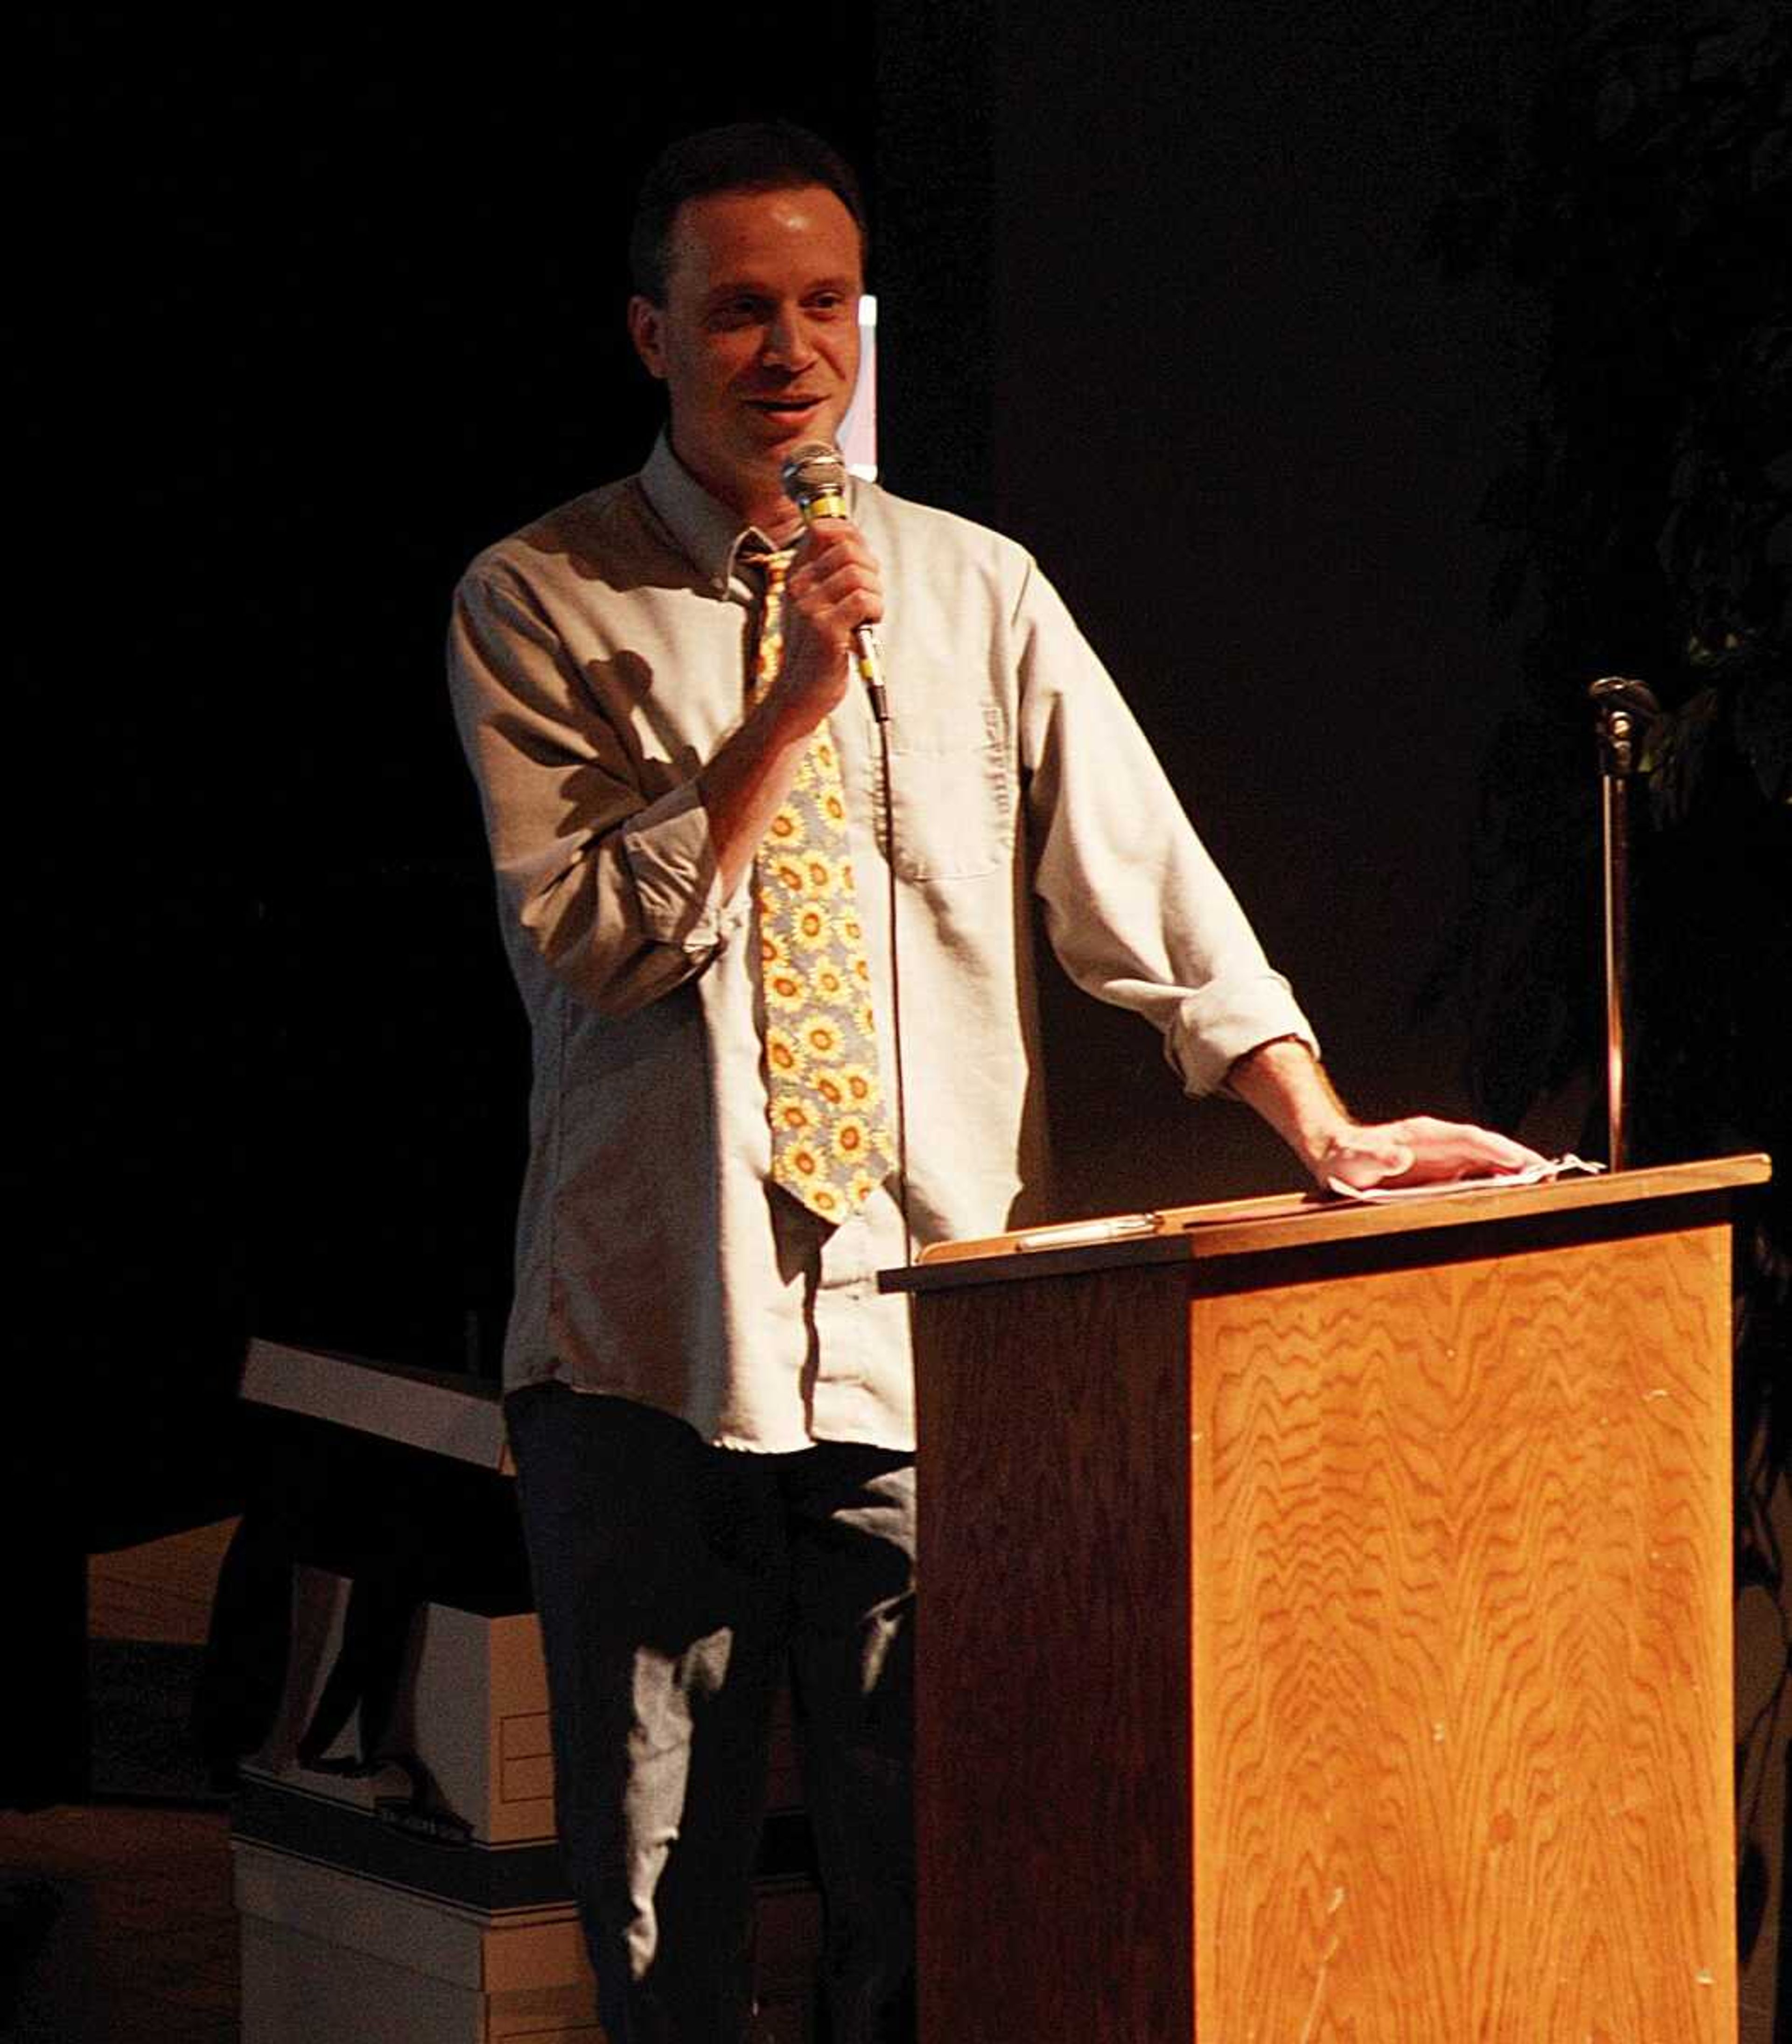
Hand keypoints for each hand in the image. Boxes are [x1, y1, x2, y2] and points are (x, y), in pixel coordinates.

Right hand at [772, 517, 883, 726]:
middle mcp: (798, 587)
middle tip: (870, 594)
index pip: (823, 530)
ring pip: (859, 574)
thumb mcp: (814, 604)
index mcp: (795, 575)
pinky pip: (863, 600)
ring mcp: (810, 608)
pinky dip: (876, 610)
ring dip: (875, 593)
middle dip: (871, 568)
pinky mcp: (826, 630)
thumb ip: (830, 574)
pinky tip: (868, 625)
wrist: (799, 692)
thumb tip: (856, 544)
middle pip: (848, 549)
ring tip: (868, 615)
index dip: (852, 534)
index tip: (864, 557)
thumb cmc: (815, 649)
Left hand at [1317, 1115, 1548, 1191]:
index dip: (1495, 1149)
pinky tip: (1517, 1191)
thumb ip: (1380, 1156)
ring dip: (1515, 1169)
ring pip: (1487, 1159)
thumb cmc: (1347, 1158)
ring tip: (1544, 1181)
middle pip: (1487, 1146)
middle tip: (1548, 1172)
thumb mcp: (1358, 1159)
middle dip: (1518, 1158)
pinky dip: (1499, 1179)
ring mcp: (1444, 1155)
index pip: (1468, 1138)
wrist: (1336, 1157)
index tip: (1519, 1161)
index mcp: (1424, 1135)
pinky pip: (1477, 1172)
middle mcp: (1440, 1142)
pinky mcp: (1444, 1170)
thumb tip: (1401, 1156)